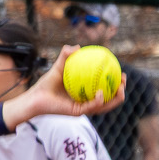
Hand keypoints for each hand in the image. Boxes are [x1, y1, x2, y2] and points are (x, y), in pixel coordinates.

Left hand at [0, 45, 126, 128]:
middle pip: (109, 100)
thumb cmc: (45, 84)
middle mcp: (86, 102)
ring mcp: (83, 109)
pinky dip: (98, 101)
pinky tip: (101, 91)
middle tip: (123, 80)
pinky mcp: (77, 113)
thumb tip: (78, 46)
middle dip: (120, 92)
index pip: (105, 89)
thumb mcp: (58, 66)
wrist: (35, 98)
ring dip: (115, 99)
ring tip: (120, 87)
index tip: (120, 72)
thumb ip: (66, 56)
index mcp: (85, 93)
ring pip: (105, 107)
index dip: (115, 82)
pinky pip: (91, 107)